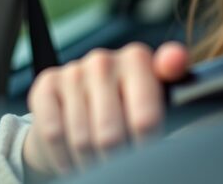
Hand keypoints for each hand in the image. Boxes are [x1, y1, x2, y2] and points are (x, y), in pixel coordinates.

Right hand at [22, 41, 188, 178]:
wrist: (80, 109)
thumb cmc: (127, 106)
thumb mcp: (156, 99)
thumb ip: (172, 81)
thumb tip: (176, 58)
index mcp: (137, 59)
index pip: (145, 116)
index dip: (145, 146)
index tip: (146, 157)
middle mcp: (104, 60)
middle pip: (110, 135)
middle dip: (116, 159)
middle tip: (120, 165)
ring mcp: (73, 72)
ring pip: (82, 139)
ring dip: (89, 162)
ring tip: (99, 164)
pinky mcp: (46, 85)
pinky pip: (54, 134)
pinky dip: (64, 156)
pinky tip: (74, 159)